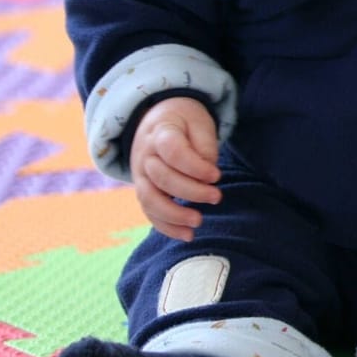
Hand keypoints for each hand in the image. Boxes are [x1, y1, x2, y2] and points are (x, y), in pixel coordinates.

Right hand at [129, 96, 221, 240]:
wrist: (157, 120)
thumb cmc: (184, 122)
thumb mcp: (198, 121)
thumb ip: (204, 145)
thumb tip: (208, 174)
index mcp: (160, 133)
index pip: (173, 152)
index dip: (195, 167)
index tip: (216, 176)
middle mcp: (145, 155)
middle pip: (162, 178)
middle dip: (191, 192)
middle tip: (216, 197)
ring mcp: (140, 175)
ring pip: (150, 199)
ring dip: (174, 215)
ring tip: (198, 222)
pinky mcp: (143, 191)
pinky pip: (149, 212)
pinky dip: (166, 227)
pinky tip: (187, 235)